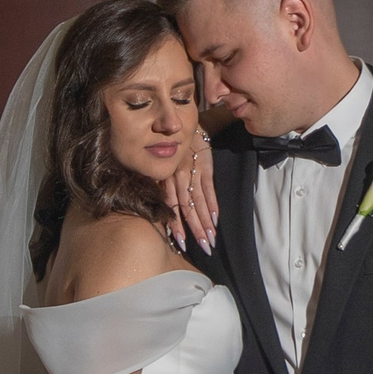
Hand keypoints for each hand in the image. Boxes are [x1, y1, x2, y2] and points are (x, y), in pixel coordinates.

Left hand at [159, 131, 217, 253]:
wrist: (184, 125)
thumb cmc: (169, 149)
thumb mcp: (160, 165)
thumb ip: (160, 185)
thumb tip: (157, 208)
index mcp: (166, 177)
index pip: (171, 205)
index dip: (176, 224)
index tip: (180, 243)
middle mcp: (179, 176)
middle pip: (187, 207)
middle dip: (195, 229)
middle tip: (203, 248)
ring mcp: (194, 172)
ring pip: (199, 201)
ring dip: (205, 222)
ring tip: (211, 240)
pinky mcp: (206, 167)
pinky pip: (209, 188)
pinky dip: (213, 204)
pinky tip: (215, 220)